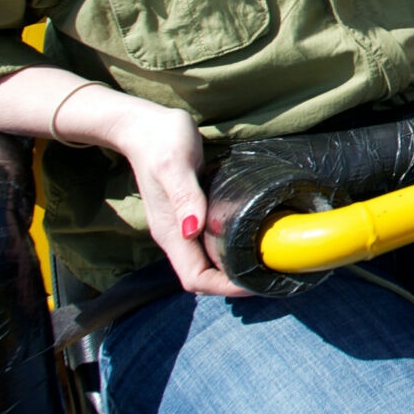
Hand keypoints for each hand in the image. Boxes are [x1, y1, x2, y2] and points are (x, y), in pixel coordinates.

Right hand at [108, 103, 248, 298]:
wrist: (144, 127)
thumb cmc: (161, 142)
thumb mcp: (175, 165)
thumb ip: (185, 197)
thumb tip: (192, 230)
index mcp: (170, 232)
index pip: (195, 279)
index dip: (224, 287)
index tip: (254, 280)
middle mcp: (175, 236)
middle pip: (202, 278)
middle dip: (233, 284)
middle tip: (270, 274)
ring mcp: (181, 228)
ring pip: (206, 264)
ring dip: (233, 270)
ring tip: (266, 262)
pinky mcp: (189, 216)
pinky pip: (209, 246)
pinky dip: (229, 251)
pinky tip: (250, 241)